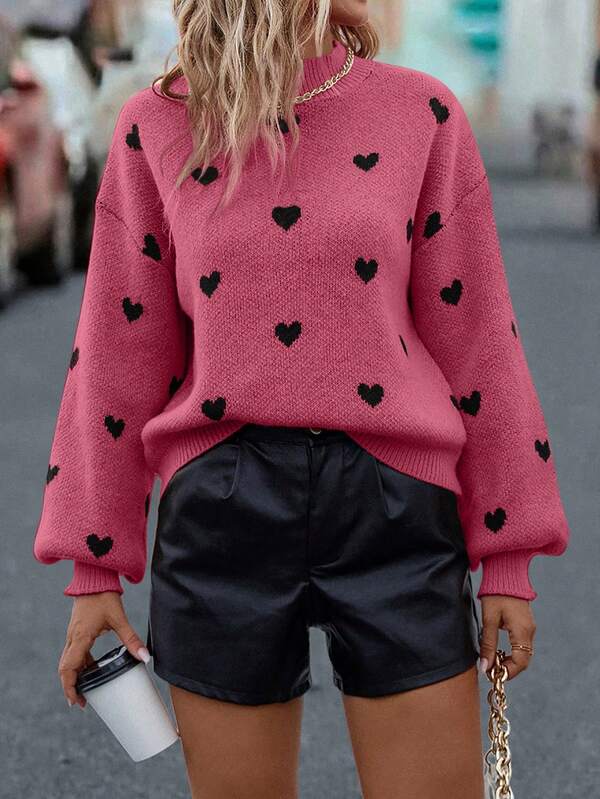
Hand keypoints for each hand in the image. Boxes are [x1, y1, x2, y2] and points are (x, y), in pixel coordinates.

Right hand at [58, 592, 149, 708]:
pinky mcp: (77, 630)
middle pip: (65, 669)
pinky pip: (74, 653)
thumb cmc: (104, 596)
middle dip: (71, 687)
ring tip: (87, 690)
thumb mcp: (119, 619)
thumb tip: (145, 657)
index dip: (70, 688)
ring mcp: (73, 634)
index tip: (76, 702)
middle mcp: (73, 638)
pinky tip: (90, 669)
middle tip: (82, 702)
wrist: (94, 578)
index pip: (69, 669)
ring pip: (68, 661)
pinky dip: (79, 664)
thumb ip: (131, 639)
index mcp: (80, 638)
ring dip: (75, 677)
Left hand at [478, 595, 535, 680]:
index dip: (508, 672)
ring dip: (509, 660)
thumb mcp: (489, 620)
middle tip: (490, 669)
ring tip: (492, 659)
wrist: (505, 575)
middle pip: (523, 660)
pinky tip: (498, 650)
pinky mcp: (525, 624)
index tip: (493, 674)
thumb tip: (485, 667)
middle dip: (508, 668)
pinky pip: (521, 645)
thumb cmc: (496, 595)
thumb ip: (488, 644)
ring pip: (523, 653)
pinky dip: (512, 651)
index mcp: (522, 631)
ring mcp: (529, 628)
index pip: (521, 661)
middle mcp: (529, 631)